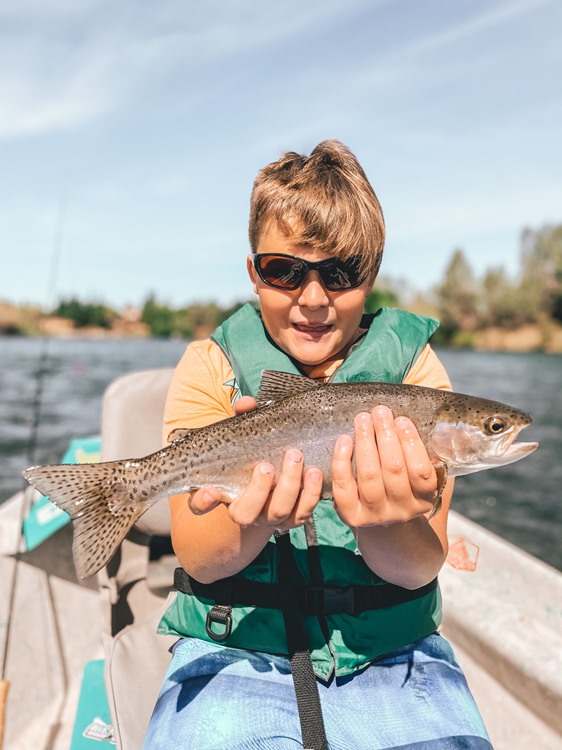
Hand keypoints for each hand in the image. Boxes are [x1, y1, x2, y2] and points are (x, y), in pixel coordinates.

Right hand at [187, 396, 323, 528]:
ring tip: (296, 458)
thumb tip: (246, 403)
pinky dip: (311, 495)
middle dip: (258, 490)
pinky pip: (303, 514)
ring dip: (289, 487)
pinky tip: (315, 472)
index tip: (211, 491)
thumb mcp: (244, 435)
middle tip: (266, 466)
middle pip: (245, 514)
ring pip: (278, 513)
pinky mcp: (294, 516)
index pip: (200, 504)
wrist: (279, 474)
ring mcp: (269, 516)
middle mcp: (245, 510)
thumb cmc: (254, 452)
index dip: (203, 501)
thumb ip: (242, 418)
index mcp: (222, 491)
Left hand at [332, 405, 437, 526]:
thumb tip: (431, 415)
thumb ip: (426, 450)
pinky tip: (343, 440)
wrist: (384, 520)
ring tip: (362, 419)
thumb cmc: (403, 483)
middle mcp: (402, 510)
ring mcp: (376, 515)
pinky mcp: (352, 516)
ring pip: (369, 477)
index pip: (422, 472)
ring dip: (365, 443)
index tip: (402, 419)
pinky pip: (344, 488)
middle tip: (380, 411)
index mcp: (424, 498)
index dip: (411, 444)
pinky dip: (342, 462)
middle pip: (394, 470)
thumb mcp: (420, 471)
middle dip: (386, 436)